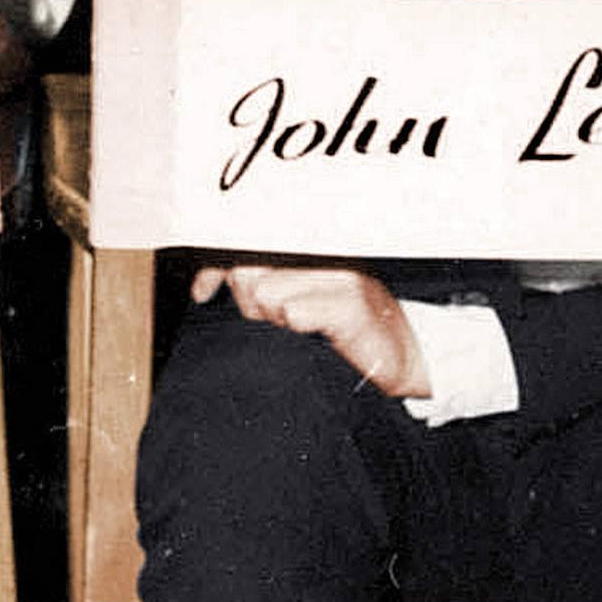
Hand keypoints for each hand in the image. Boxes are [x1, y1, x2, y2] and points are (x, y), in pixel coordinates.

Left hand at [190, 260, 426, 397]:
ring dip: (276, 319)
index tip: (202, 292)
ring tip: (305, 327)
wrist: (399, 355)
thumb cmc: (339, 327)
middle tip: (281, 319)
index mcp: (309, 249)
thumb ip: (254, 284)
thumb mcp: (291, 299)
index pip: (246, 246)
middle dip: (252, 303)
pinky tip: (318, 333)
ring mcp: (339, 276)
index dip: (217, 268)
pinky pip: (295, 313)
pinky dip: (299, 328)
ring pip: (267, 293)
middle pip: (249, 272)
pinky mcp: (350, 303)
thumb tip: (202, 287)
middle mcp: (324, 254)